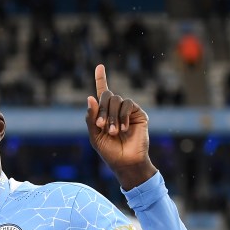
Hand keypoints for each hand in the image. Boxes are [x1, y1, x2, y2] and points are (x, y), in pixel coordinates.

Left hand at [85, 64, 156, 188]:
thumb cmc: (109, 152)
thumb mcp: (95, 136)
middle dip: (102, 110)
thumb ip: (91, 118)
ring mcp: (128, 111)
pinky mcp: (139, 114)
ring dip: (113, 117)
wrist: (126, 162)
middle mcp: (116, 110)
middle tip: (102, 126)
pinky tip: (124, 128)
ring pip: (117, 100)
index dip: (101, 79)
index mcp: (104, 114)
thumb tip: (90, 97)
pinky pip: (128, 105)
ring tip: (114, 132)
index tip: (99, 66)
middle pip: (107, 96)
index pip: (102, 93)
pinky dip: (124, 116)